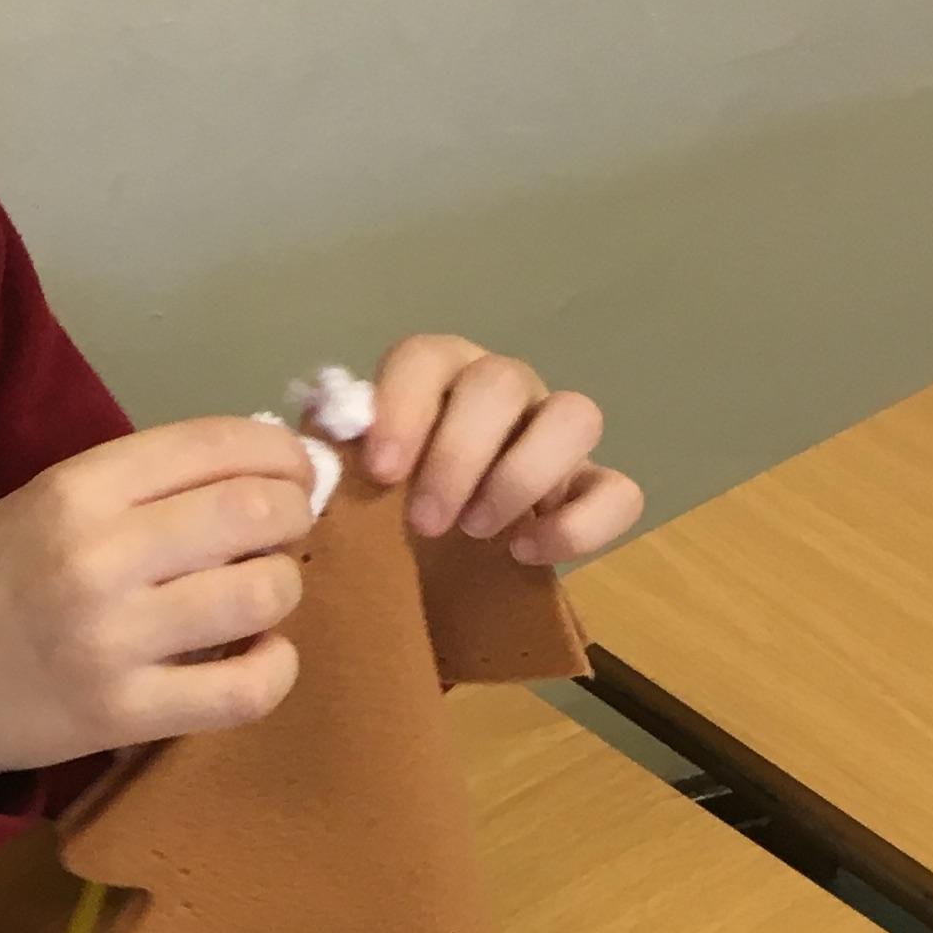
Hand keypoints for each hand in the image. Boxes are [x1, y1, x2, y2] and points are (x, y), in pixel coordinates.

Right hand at [0, 416, 316, 790]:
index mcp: (75, 489)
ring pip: (262, 595)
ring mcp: (113, 640)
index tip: (293, 472)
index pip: (215, 444)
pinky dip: (275, 668)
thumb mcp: (40, 504)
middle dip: (294, 515)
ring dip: (282, 588)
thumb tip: (261, 474)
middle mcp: (97, 556)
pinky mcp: (124, 715)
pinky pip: (245, 690)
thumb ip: (138, 487)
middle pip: (254, 513)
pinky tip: (258, 656)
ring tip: (258, 594)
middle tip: (284, 531)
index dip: (281, 453)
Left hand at [357, 336, 642, 563]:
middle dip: (460, 454)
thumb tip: (314, 443)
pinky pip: (618, 491)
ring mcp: (554, 437)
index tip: (380, 470)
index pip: (426, 356)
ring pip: (576, 415)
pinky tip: (527, 553)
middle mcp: (503, 392)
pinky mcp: (592, 490)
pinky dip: (579, 524)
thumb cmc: (378, 516)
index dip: (404, 405)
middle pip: (502, 382)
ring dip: (524, 475)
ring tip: (478, 532)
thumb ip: (332, 460)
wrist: (424, 576)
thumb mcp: (346, 489)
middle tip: (425, 523)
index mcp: (437, 378)